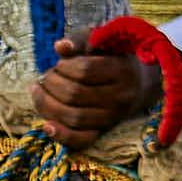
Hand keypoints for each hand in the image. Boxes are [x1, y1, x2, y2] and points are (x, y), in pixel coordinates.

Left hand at [33, 43, 159, 146]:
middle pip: (76, 95)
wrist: (142, 84)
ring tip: (40, 93)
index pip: (86, 70)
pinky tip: (46, 125)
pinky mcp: (104, 132)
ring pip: (74, 118)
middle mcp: (120, 97)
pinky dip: (61, 135)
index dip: (65, 67)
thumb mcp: (104, 42)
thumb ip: (81, 39)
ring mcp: (112, 118)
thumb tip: (60, 46)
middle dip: (52, 85)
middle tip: (46, 77)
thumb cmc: (117, 57)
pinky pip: (81, 140)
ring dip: (48, 106)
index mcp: (123, 70)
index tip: (59, 63)